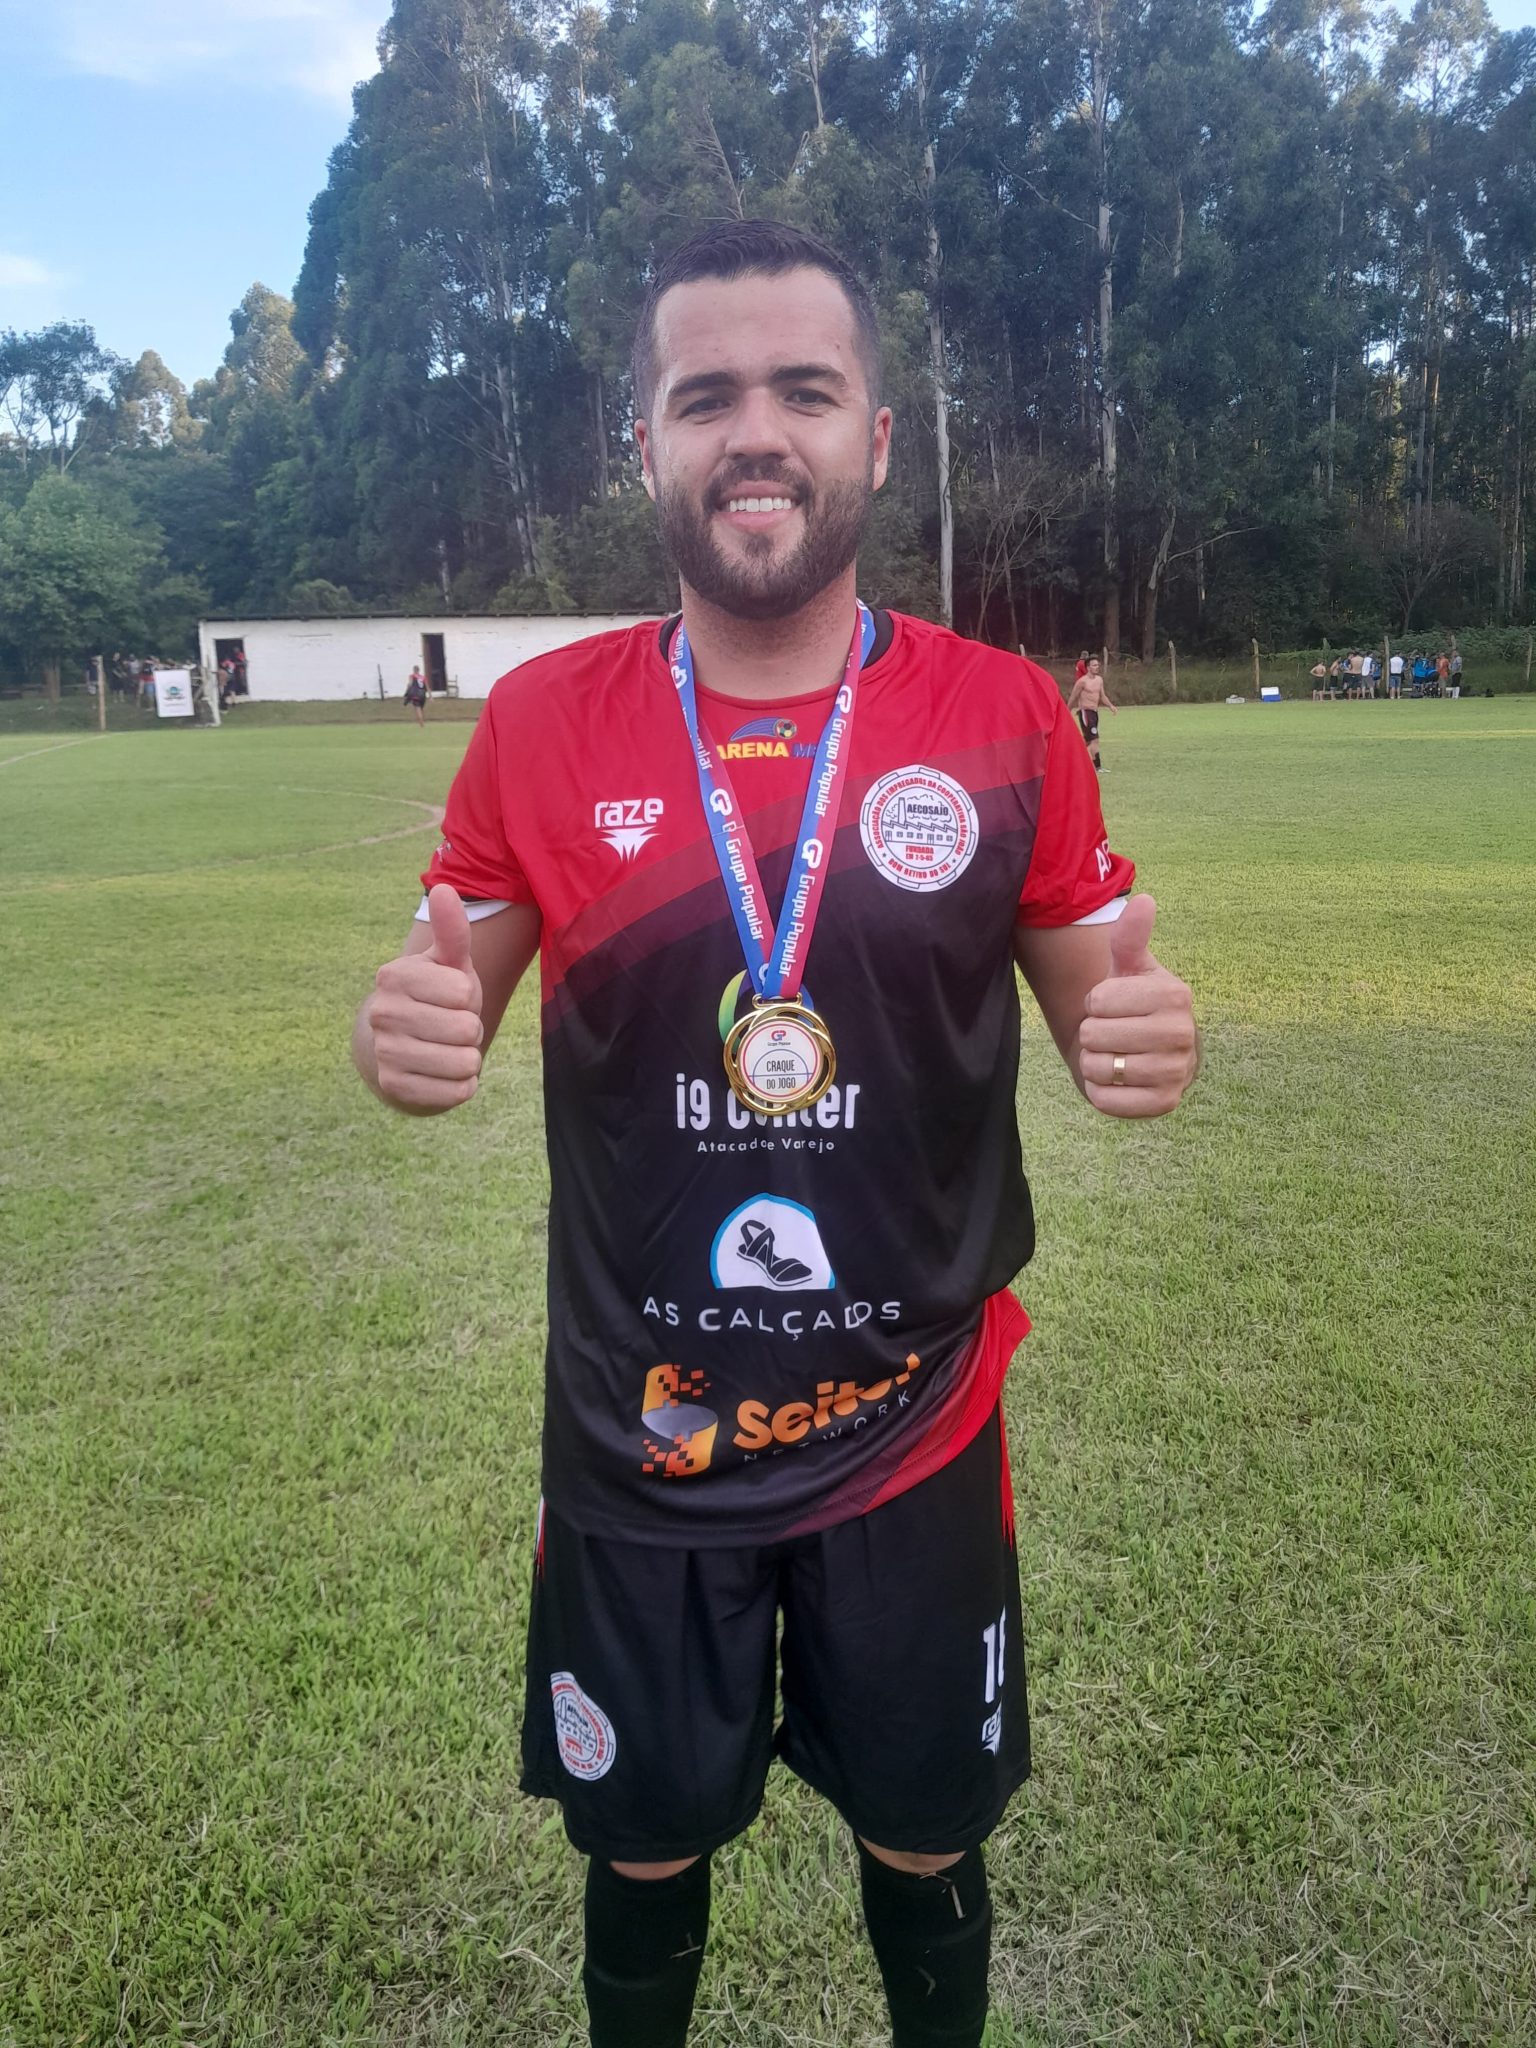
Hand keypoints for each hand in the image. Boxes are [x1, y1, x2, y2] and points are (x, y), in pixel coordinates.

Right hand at [364, 885, 484, 1112]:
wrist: (406, 1043)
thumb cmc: (437, 995)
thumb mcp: (448, 962)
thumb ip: (452, 930)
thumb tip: (445, 888)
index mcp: (394, 976)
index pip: (463, 991)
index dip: (468, 997)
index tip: (452, 997)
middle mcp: (383, 1013)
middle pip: (465, 1028)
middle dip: (470, 1029)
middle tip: (452, 1026)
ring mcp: (385, 1052)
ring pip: (463, 1062)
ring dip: (469, 1058)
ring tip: (450, 1048)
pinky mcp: (393, 1087)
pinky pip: (454, 1093)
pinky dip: (462, 1086)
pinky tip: (446, 1073)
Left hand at [1077, 896, 1197, 1117]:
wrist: (1152, 1051)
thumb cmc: (1135, 1004)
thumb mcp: (1129, 969)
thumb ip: (1130, 939)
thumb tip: (1143, 899)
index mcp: (1174, 994)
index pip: (1097, 1000)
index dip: (1094, 1003)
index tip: (1113, 1005)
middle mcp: (1182, 1033)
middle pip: (1095, 1034)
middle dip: (1092, 1034)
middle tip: (1112, 1032)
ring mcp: (1176, 1072)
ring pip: (1098, 1068)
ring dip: (1095, 1063)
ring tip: (1115, 1054)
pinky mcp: (1164, 1104)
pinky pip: (1106, 1101)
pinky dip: (1100, 1092)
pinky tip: (1117, 1080)